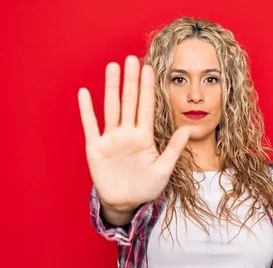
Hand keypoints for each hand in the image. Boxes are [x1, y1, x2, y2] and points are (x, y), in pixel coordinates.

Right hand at [79, 56, 190, 211]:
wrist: (125, 203)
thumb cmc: (146, 187)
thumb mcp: (163, 170)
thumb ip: (174, 149)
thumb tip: (188, 129)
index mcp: (144, 137)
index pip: (146, 107)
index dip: (148, 88)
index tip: (150, 68)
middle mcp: (127, 133)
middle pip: (129, 102)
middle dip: (131, 81)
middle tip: (131, 59)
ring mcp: (111, 139)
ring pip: (111, 108)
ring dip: (111, 88)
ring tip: (112, 67)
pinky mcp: (96, 148)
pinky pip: (90, 126)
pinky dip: (87, 110)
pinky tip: (84, 93)